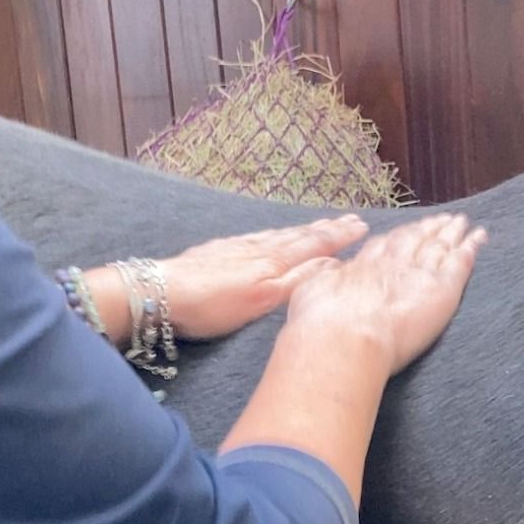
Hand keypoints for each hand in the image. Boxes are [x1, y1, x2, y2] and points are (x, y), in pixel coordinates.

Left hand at [157, 214, 368, 339]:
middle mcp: (260, 249)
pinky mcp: (219, 250)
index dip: (338, 237)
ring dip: (304, 229)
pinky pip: (259, 236)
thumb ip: (298, 280)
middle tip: (350, 219)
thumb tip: (332, 264)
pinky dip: (276, 233)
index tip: (361, 225)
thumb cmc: (212, 305)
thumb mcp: (262, 299)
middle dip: (327, 229)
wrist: (162, 292)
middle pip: (300, 236)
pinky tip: (274, 234)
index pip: (314, 245)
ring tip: (321, 223)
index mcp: (274, 263)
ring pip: (280, 234)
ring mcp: (238, 247)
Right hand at [285, 213, 485, 375]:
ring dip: (452, 232)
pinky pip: (460, 262)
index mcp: (363, 265)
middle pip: (415, 239)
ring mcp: (418, 272)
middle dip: (427, 228)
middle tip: (440, 219)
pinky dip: (470, 247)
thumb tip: (324, 276)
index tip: (406, 230)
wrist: (342, 336)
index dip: (398, 237)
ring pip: (440, 245)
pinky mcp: (441, 289)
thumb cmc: (320, 323)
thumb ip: (322, 282)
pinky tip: (479, 238)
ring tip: (463, 222)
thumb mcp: (311, 294)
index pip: (386, 245)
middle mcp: (392, 263)